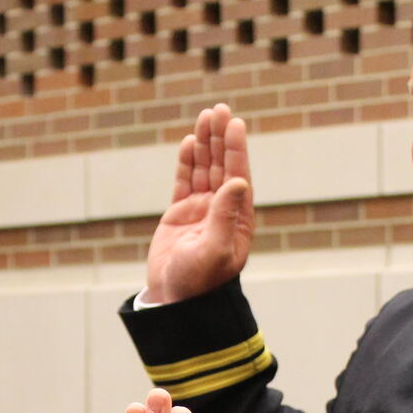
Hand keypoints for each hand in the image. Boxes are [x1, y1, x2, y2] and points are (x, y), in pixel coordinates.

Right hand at [144, 104, 254, 304]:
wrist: (174, 301)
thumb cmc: (198, 282)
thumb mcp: (215, 250)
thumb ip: (225, 216)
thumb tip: (239, 182)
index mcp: (237, 219)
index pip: (238, 175)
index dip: (236, 149)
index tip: (234, 124)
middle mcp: (222, 211)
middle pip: (222, 166)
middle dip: (220, 138)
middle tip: (219, 110)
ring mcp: (200, 211)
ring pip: (204, 170)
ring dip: (205, 144)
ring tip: (205, 117)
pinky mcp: (179, 216)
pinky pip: (184, 182)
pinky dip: (187, 163)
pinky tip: (190, 143)